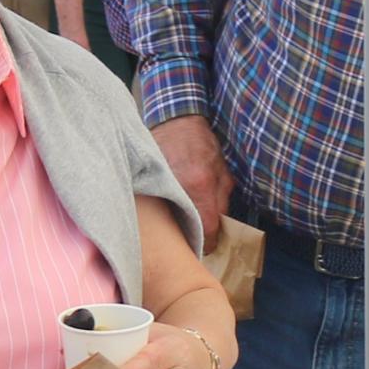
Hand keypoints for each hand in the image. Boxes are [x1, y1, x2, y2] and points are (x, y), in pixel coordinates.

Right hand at [154, 115, 231, 246]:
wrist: (175, 123)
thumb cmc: (202, 145)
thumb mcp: (222, 172)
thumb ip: (222, 200)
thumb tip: (220, 225)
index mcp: (201, 185)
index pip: (206, 229)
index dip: (211, 242)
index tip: (212, 245)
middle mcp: (178, 188)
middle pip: (183, 229)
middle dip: (191, 237)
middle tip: (195, 238)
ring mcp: (158, 186)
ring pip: (167, 221)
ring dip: (174, 226)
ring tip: (179, 224)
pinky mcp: (146, 185)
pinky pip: (154, 208)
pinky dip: (161, 213)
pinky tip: (166, 210)